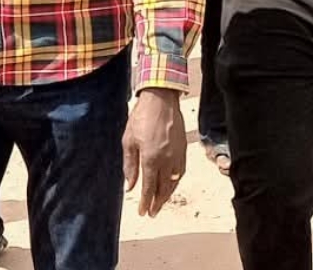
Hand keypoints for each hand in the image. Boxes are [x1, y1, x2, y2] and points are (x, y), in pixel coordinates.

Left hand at [122, 88, 185, 216]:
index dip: (145, 203)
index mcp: (151, 159)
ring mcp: (177, 154)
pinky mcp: (184, 148)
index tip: (142, 213)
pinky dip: (176, 181)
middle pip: (163, 189)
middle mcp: (166, 160)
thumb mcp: (128, 141)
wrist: (160, 99)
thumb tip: (129, 187)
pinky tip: (171, 183)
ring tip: (161, 202)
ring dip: (168, 195)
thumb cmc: (141, 117)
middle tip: (152, 213)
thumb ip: (130, 166)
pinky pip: (181, 171)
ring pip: (174, 182)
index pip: (149, 188)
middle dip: (157, 203)